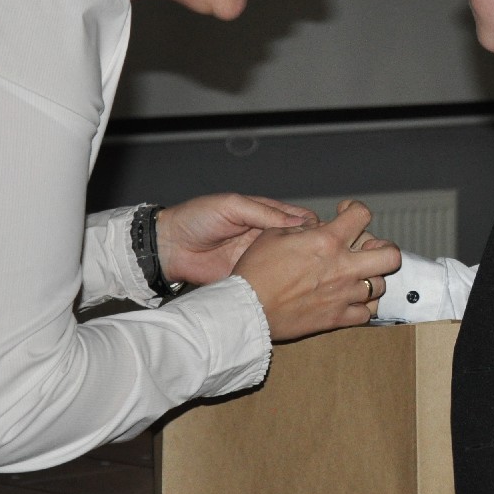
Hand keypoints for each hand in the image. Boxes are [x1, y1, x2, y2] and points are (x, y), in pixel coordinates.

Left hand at [156, 194, 317, 284]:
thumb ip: (264, 212)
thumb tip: (299, 222)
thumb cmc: (197, 218)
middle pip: (298, 243)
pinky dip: (282, 283)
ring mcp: (258, 258)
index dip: (314, 225)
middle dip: (311, 248)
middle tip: (321, 257)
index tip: (324, 234)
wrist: (169, 247)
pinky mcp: (248, 276)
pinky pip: (270, 280)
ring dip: (300, 267)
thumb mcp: (232, 206)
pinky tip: (293, 287)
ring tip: (311, 273)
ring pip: (288, 263)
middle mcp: (265, 237)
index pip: (299, 219)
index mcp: (265, 215)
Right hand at [233, 201, 402, 340]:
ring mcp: (343, 295)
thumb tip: (316, 225)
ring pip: (380, 286)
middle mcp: (343, 267)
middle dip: (385, 249)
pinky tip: (351, 300)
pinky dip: (362, 307)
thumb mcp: (274, 235)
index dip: (356, 210)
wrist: (246, 310)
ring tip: (357, 276)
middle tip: (369, 249)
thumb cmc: (255, 271)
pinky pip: (366, 314)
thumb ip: (302, 228)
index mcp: (328, 241)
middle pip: (390, 256)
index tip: (347, 214)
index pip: (362, 215)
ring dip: (371, 278)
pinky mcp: (337, 319)